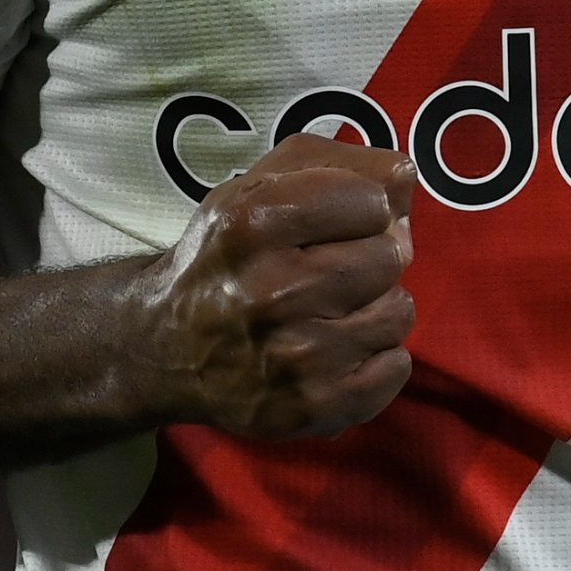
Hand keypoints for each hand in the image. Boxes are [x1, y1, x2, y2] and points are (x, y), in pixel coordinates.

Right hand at [131, 135, 417, 440]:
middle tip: (328, 272)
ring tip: (330, 312)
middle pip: (392, 256)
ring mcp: (294, 357)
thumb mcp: (257, 186)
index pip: (372, 201)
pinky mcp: (311, 406)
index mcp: (253, 224)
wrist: (165, 349)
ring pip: (399, 312)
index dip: (360, 209)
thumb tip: (405, 175)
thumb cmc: (225, 257)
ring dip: (375, 308)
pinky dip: (377, 359)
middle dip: (368, 257)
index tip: (332, 225)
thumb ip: (338, 163)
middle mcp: (271, 292)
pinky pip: (396, 368)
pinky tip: (336, 351)